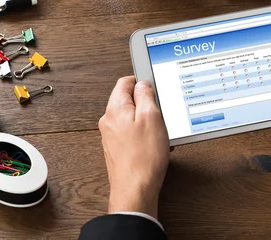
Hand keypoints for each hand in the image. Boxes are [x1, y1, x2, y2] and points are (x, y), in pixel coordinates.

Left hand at [99, 77, 169, 219]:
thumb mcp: (152, 118)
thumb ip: (146, 96)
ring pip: (131, 118)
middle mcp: (109, 121)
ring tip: (160, 133)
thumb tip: (143, 84)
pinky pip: (131, 134)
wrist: (135, 190)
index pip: (124, 82)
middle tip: (161, 113)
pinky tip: (155, 145)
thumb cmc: (143, 157)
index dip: (141, 81)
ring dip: (147, 122)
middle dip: (146, 104)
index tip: (154, 87)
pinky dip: (144, 135)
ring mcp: (111, 136)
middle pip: (128, 100)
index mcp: (115, 108)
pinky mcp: (117, 149)